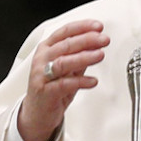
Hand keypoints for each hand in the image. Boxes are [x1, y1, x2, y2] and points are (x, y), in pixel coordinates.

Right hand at [18, 19, 109, 140]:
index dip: (82, 27)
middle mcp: (42, 59)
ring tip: (100, 55)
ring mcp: (42, 75)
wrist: (37, 113)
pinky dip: (81, 81)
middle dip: (86, 40)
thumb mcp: (68, 69)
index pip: (64, 32)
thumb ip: (80, 56)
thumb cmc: (52, 87)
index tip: (98, 26)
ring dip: (84, 57)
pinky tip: (93, 81)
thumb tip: (97, 44)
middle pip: (65, 45)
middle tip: (103, 39)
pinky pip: (64, 84)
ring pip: (63, 62)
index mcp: (47, 49)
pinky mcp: (46, 92)